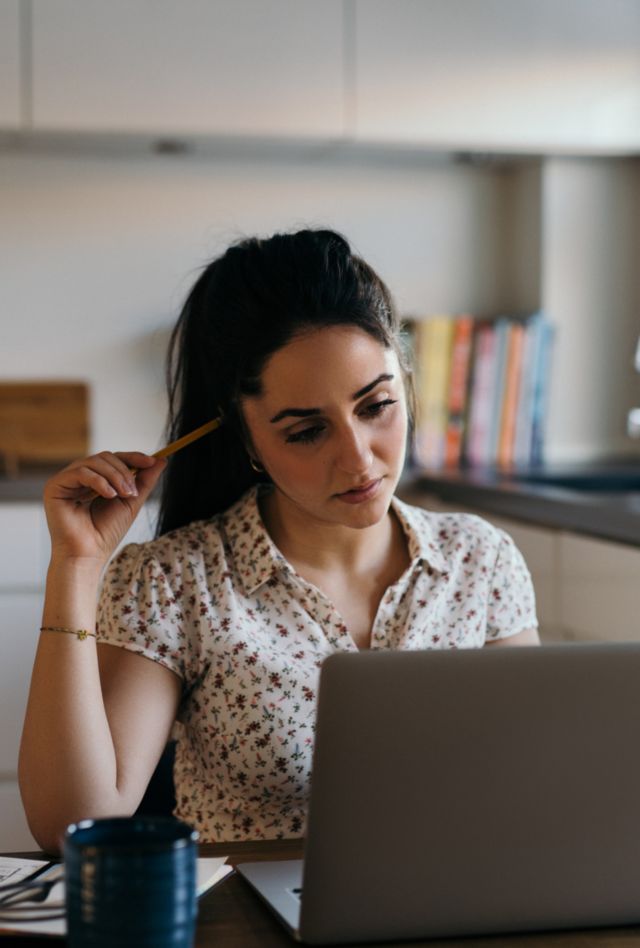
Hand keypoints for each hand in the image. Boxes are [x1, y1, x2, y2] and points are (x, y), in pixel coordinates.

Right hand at [43, 451, 166, 565]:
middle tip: (132, 491)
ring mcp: (66, 480)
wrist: (88, 554)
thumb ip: (145, 480)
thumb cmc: (107, 532)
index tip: (152, 461)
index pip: (113, 459)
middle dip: (124, 471)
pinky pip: (81, 472)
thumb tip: (162, 459)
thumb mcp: (131, 501)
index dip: (133, 456)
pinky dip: (99, 481)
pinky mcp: (55, 486)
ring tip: (123, 495)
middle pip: (104, 457)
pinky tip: (109, 495)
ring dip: (115, 476)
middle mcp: (78, 477)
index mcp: (94, 479)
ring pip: (94, 461)